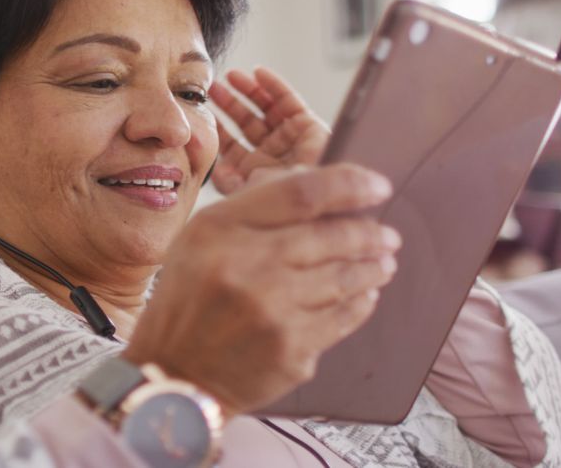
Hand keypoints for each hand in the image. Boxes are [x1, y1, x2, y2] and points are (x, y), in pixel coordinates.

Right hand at [123, 163, 399, 416]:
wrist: (174, 375)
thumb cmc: (189, 301)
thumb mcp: (200, 239)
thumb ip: (254, 209)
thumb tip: (318, 185)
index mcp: (221, 229)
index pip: (301, 193)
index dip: (349, 184)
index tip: (376, 186)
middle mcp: (247, 266)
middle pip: (331, 236)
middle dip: (369, 232)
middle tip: (386, 233)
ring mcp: (272, 311)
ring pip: (344, 278)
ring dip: (372, 267)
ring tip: (383, 262)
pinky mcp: (290, 350)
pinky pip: (343, 318)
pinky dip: (361, 303)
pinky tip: (365, 295)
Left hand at [209, 67, 329, 193]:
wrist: (317, 198)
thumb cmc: (283, 201)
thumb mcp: (246, 193)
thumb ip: (227, 181)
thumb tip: (212, 168)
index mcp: (256, 169)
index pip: (232, 144)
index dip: (218, 127)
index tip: (203, 111)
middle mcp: (273, 152)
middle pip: (247, 122)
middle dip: (230, 104)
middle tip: (212, 88)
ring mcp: (290, 138)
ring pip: (266, 108)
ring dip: (249, 90)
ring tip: (231, 76)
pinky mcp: (309, 125)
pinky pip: (289, 100)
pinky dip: (274, 85)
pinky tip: (258, 73)